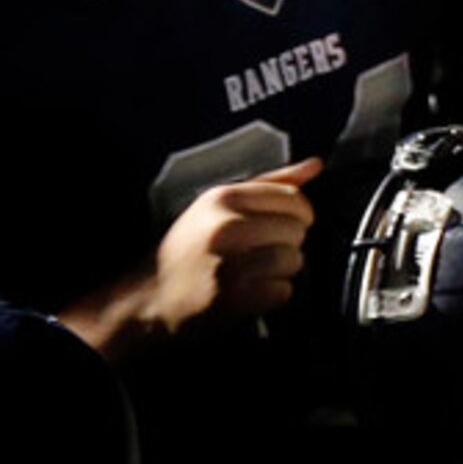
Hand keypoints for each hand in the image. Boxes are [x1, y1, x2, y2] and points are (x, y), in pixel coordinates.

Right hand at [142, 156, 323, 337]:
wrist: (147, 299)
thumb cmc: (189, 249)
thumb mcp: (218, 206)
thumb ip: (270, 183)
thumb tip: (315, 164)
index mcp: (223, 198)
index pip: (294, 199)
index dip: (297, 215)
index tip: (278, 226)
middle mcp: (226, 226)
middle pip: (297, 230)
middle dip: (287, 243)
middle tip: (258, 252)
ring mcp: (229, 263)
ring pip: (295, 260)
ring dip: (282, 270)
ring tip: (253, 272)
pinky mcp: (233, 298)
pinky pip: (283, 291)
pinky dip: (272, 295)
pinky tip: (249, 291)